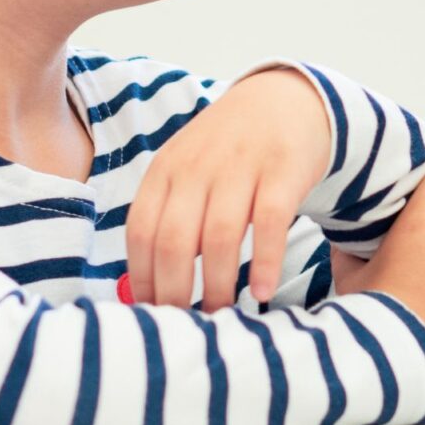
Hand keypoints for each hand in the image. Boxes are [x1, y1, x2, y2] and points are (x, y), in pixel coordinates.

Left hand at [127, 66, 330, 310]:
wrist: (284, 101)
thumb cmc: (227, 151)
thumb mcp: (187, 170)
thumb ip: (166, 216)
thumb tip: (144, 287)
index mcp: (166, 170)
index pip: (141, 230)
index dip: (142, 278)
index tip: (150, 313)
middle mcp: (198, 166)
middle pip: (174, 238)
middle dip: (175, 291)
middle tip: (183, 324)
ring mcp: (241, 166)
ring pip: (220, 235)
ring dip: (218, 284)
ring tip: (220, 313)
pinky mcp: (282, 171)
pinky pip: (272, 222)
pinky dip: (266, 260)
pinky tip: (263, 291)